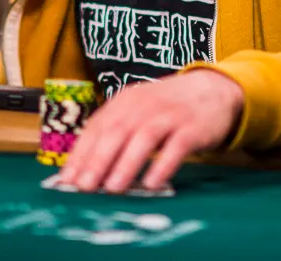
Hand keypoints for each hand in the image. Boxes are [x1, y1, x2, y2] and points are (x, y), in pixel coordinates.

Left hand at [58, 70, 244, 193]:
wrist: (213, 90)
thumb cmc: (166, 109)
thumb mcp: (138, 113)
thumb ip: (114, 135)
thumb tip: (83, 171)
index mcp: (125, 102)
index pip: (97, 127)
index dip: (81, 154)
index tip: (67, 180)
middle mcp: (144, 105)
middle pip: (117, 131)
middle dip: (98, 160)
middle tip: (84, 187)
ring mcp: (170, 115)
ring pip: (144, 138)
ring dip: (126, 164)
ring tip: (113, 189)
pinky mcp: (192, 127)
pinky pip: (177, 146)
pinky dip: (163, 164)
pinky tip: (152, 184)